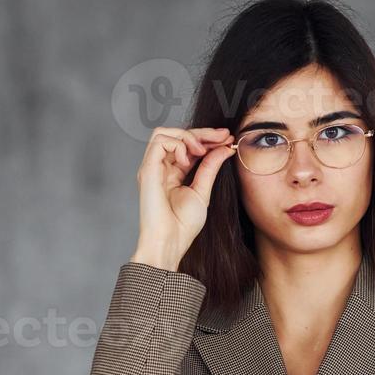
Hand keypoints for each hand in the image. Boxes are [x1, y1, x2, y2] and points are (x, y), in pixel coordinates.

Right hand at [132, 126, 234, 269]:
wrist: (171, 241)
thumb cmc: (182, 225)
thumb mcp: (203, 191)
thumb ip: (211, 167)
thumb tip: (224, 147)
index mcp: (173, 173)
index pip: (188, 146)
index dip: (207, 138)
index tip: (227, 137)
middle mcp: (160, 168)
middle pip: (177, 135)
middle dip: (202, 132)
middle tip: (223, 136)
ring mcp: (152, 167)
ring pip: (164, 132)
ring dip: (187, 136)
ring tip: (201, 151)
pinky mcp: (147, 169)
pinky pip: (159, 141)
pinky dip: (177, 145)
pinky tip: (187, 161)